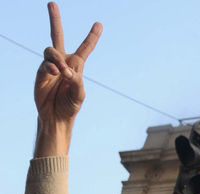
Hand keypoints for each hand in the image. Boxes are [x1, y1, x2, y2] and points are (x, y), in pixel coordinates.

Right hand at [34, 2, 100, 156]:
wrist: (55, 116)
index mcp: (76, 65)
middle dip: (55, 20)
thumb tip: (67, 70)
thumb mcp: (80, 95)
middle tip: (52, 3)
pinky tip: (55, 74)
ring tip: (61, 73)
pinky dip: (51, 67)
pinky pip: (45, 63)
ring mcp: (50, 66)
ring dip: (57, 59)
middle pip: (58, 36)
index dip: (92, 36)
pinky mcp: (40, 72)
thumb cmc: (70, 106)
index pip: (86, 48)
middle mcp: (63, 62)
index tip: (99, 24)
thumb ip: (77, 82)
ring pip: (51, 50)